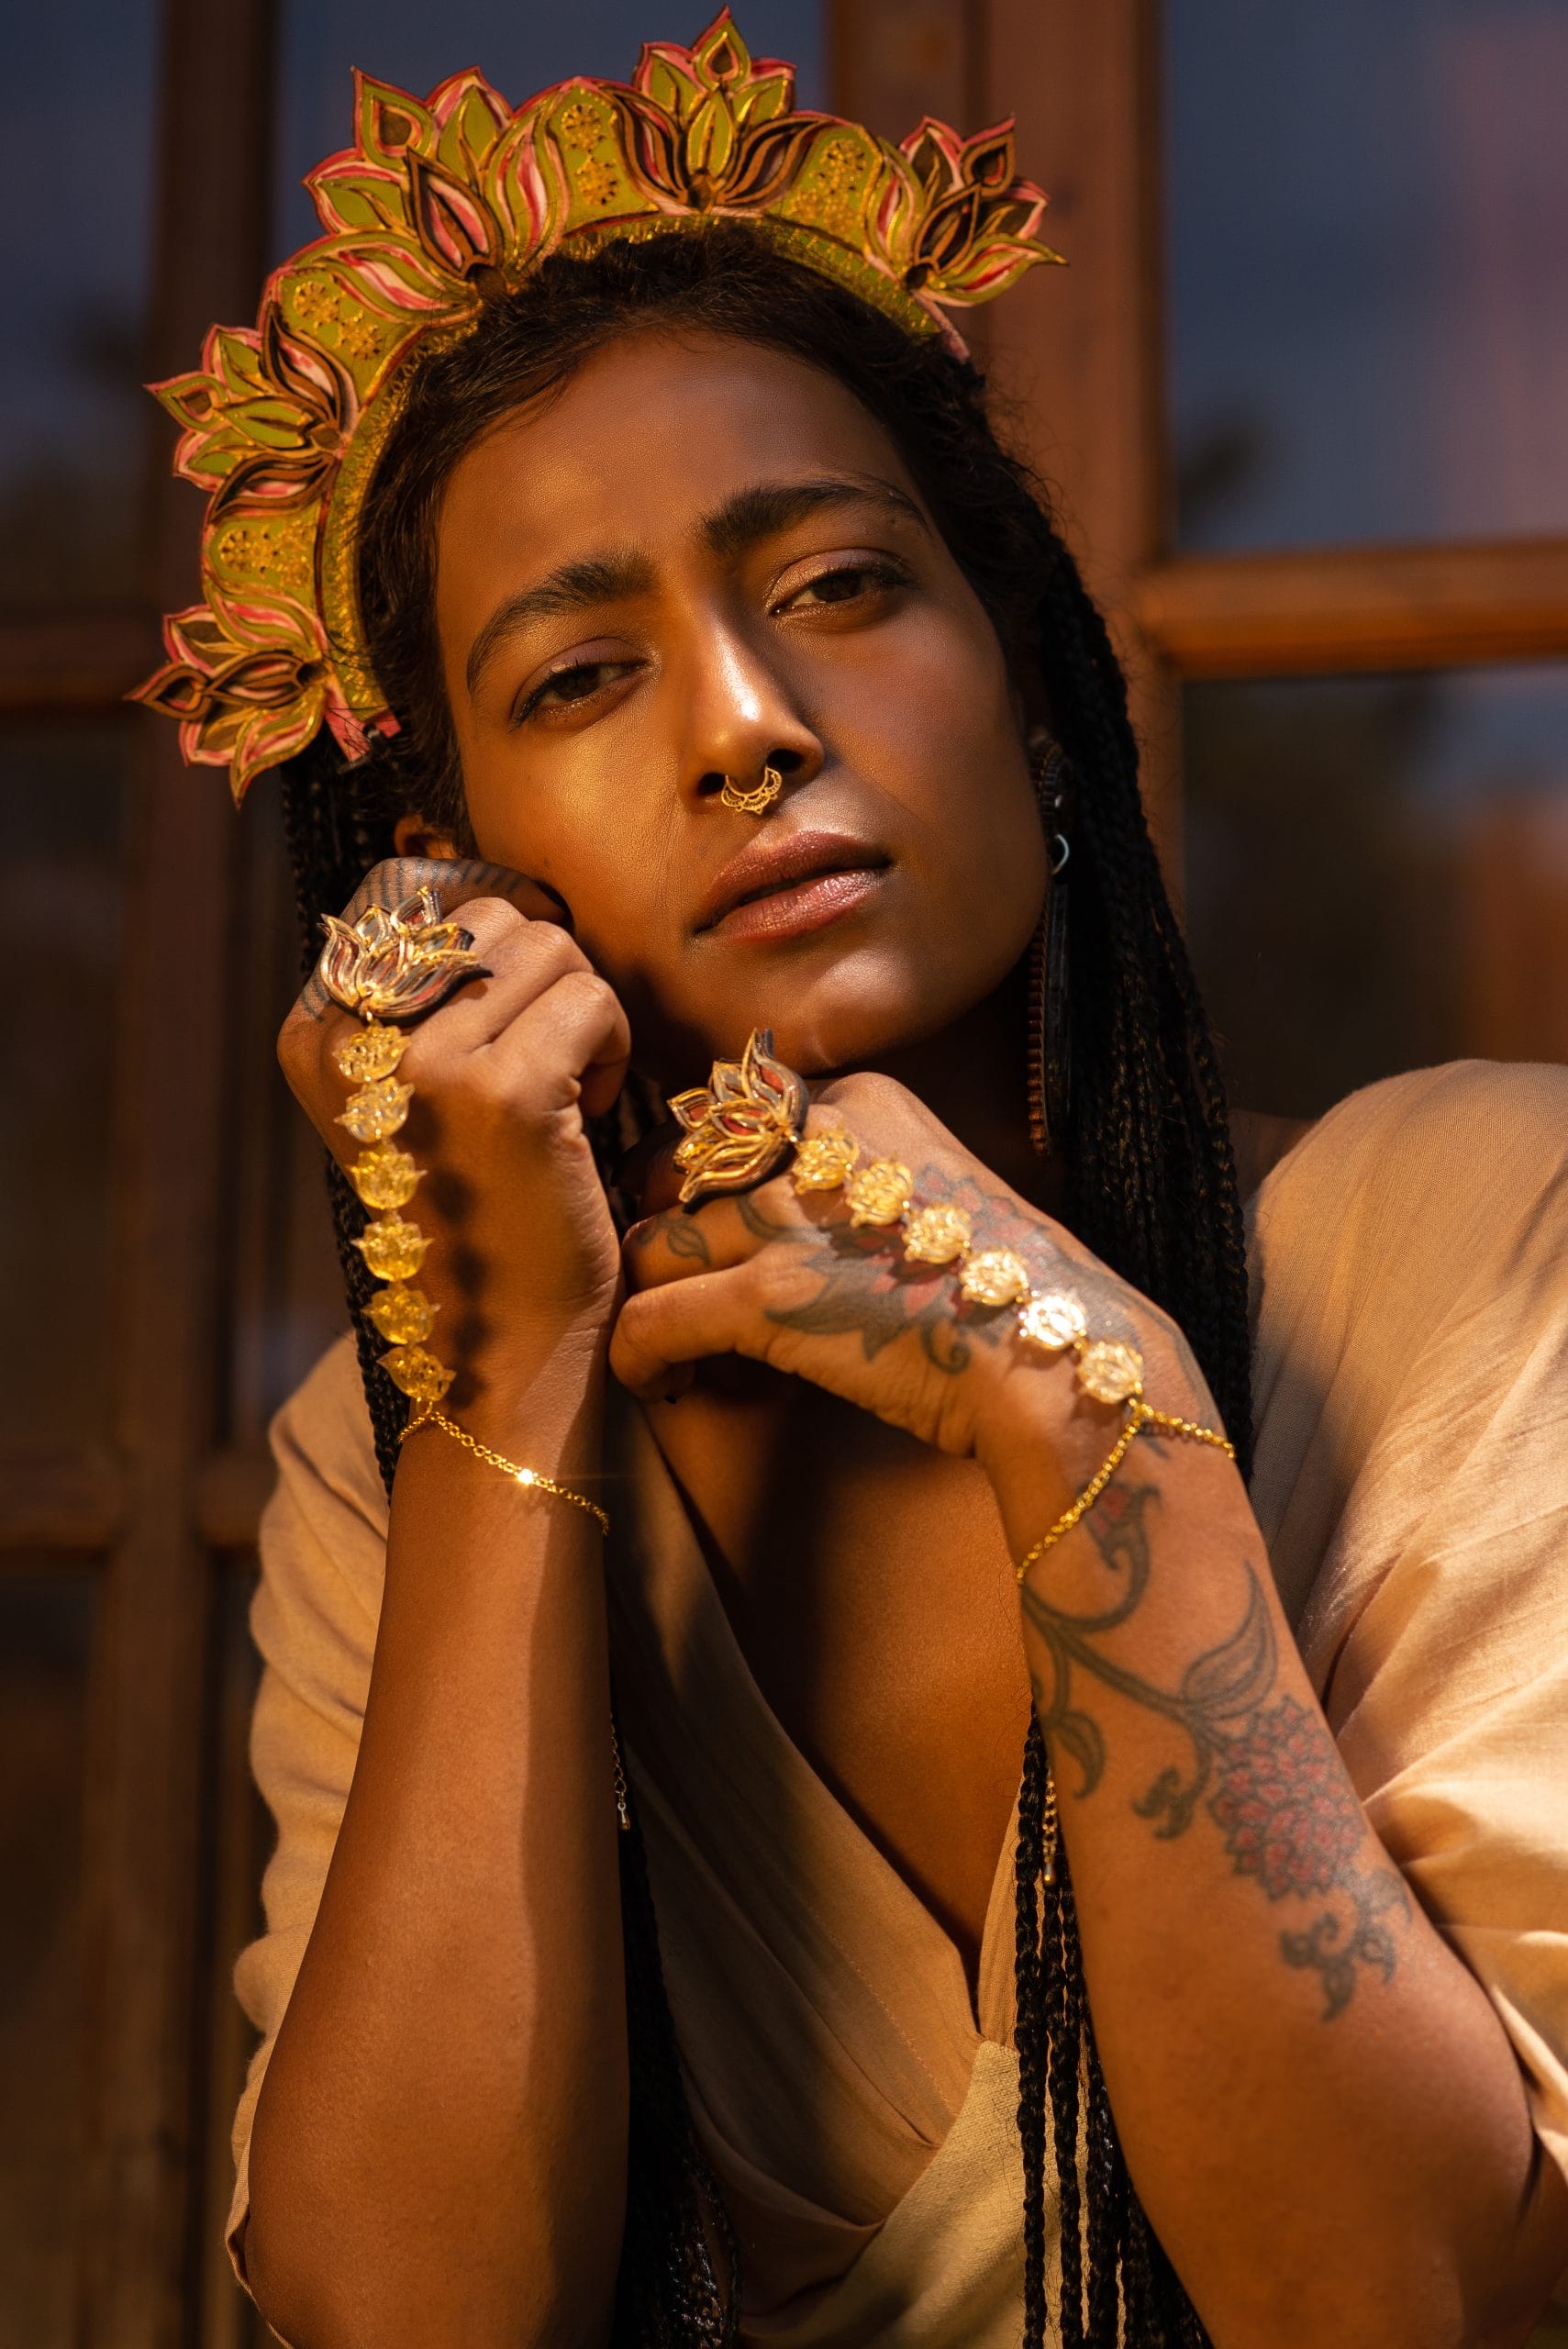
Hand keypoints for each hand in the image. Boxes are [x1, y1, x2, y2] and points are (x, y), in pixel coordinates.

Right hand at [279, 856, 630, 1407]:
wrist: (506, 1342)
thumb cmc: (485, 1208)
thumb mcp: (421, 1091)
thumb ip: (429, 995)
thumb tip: (496, 886)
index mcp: (313, 1032)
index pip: (415, 901)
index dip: (491, 943)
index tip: (509, 1022)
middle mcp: (350, 1038)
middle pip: (492, 917)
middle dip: (542, 984)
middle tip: (540, 1078)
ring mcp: (423, 1064)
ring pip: (550, 948)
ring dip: (581, 1017)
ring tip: (558, 1103)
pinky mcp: (503, 1091)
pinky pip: (593, 999)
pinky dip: (611, 1051)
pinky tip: (582, 1124)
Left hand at [612, 1070, 1206, 1470]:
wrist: (1059, 1362)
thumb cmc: (1013, 1299)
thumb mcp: (943, 1191)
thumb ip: (863, 1181)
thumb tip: (791, 1214)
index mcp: (862, 1103)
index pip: (733, 1119)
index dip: (709, 1181)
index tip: (716, 1234)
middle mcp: (816, 1143)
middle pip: (676, 1169)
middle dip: (663, 1228)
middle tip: (673, 1286)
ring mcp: (789, 1217)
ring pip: (650, 1240)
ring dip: (645, 1296)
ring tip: (666, 1346)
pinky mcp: (769, 1295)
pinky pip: (650, 1315)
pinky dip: (639, 1355)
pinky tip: (656, 1383)